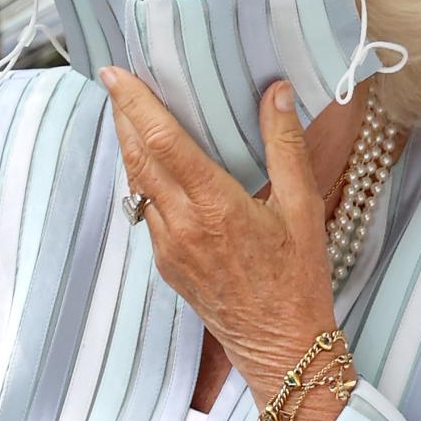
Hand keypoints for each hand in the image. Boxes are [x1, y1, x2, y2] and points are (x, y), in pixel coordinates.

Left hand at [98, 65, 355, 420]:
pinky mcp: (166, 264)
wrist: (283, 347)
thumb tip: (277, 91)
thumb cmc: (299, 278)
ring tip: (130, 110)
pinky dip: (144, 176)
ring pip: (137, 183)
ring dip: (130, 144)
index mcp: (216, 206)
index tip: (116, 74)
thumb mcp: (304, 207)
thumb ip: (285, 145)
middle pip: (137, 157)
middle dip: (122, 115)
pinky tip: (154, 161)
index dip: (135, 103)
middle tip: (116, 80)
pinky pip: (146, 208)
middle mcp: (182, 226)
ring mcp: (169, 247)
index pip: (163, 141)